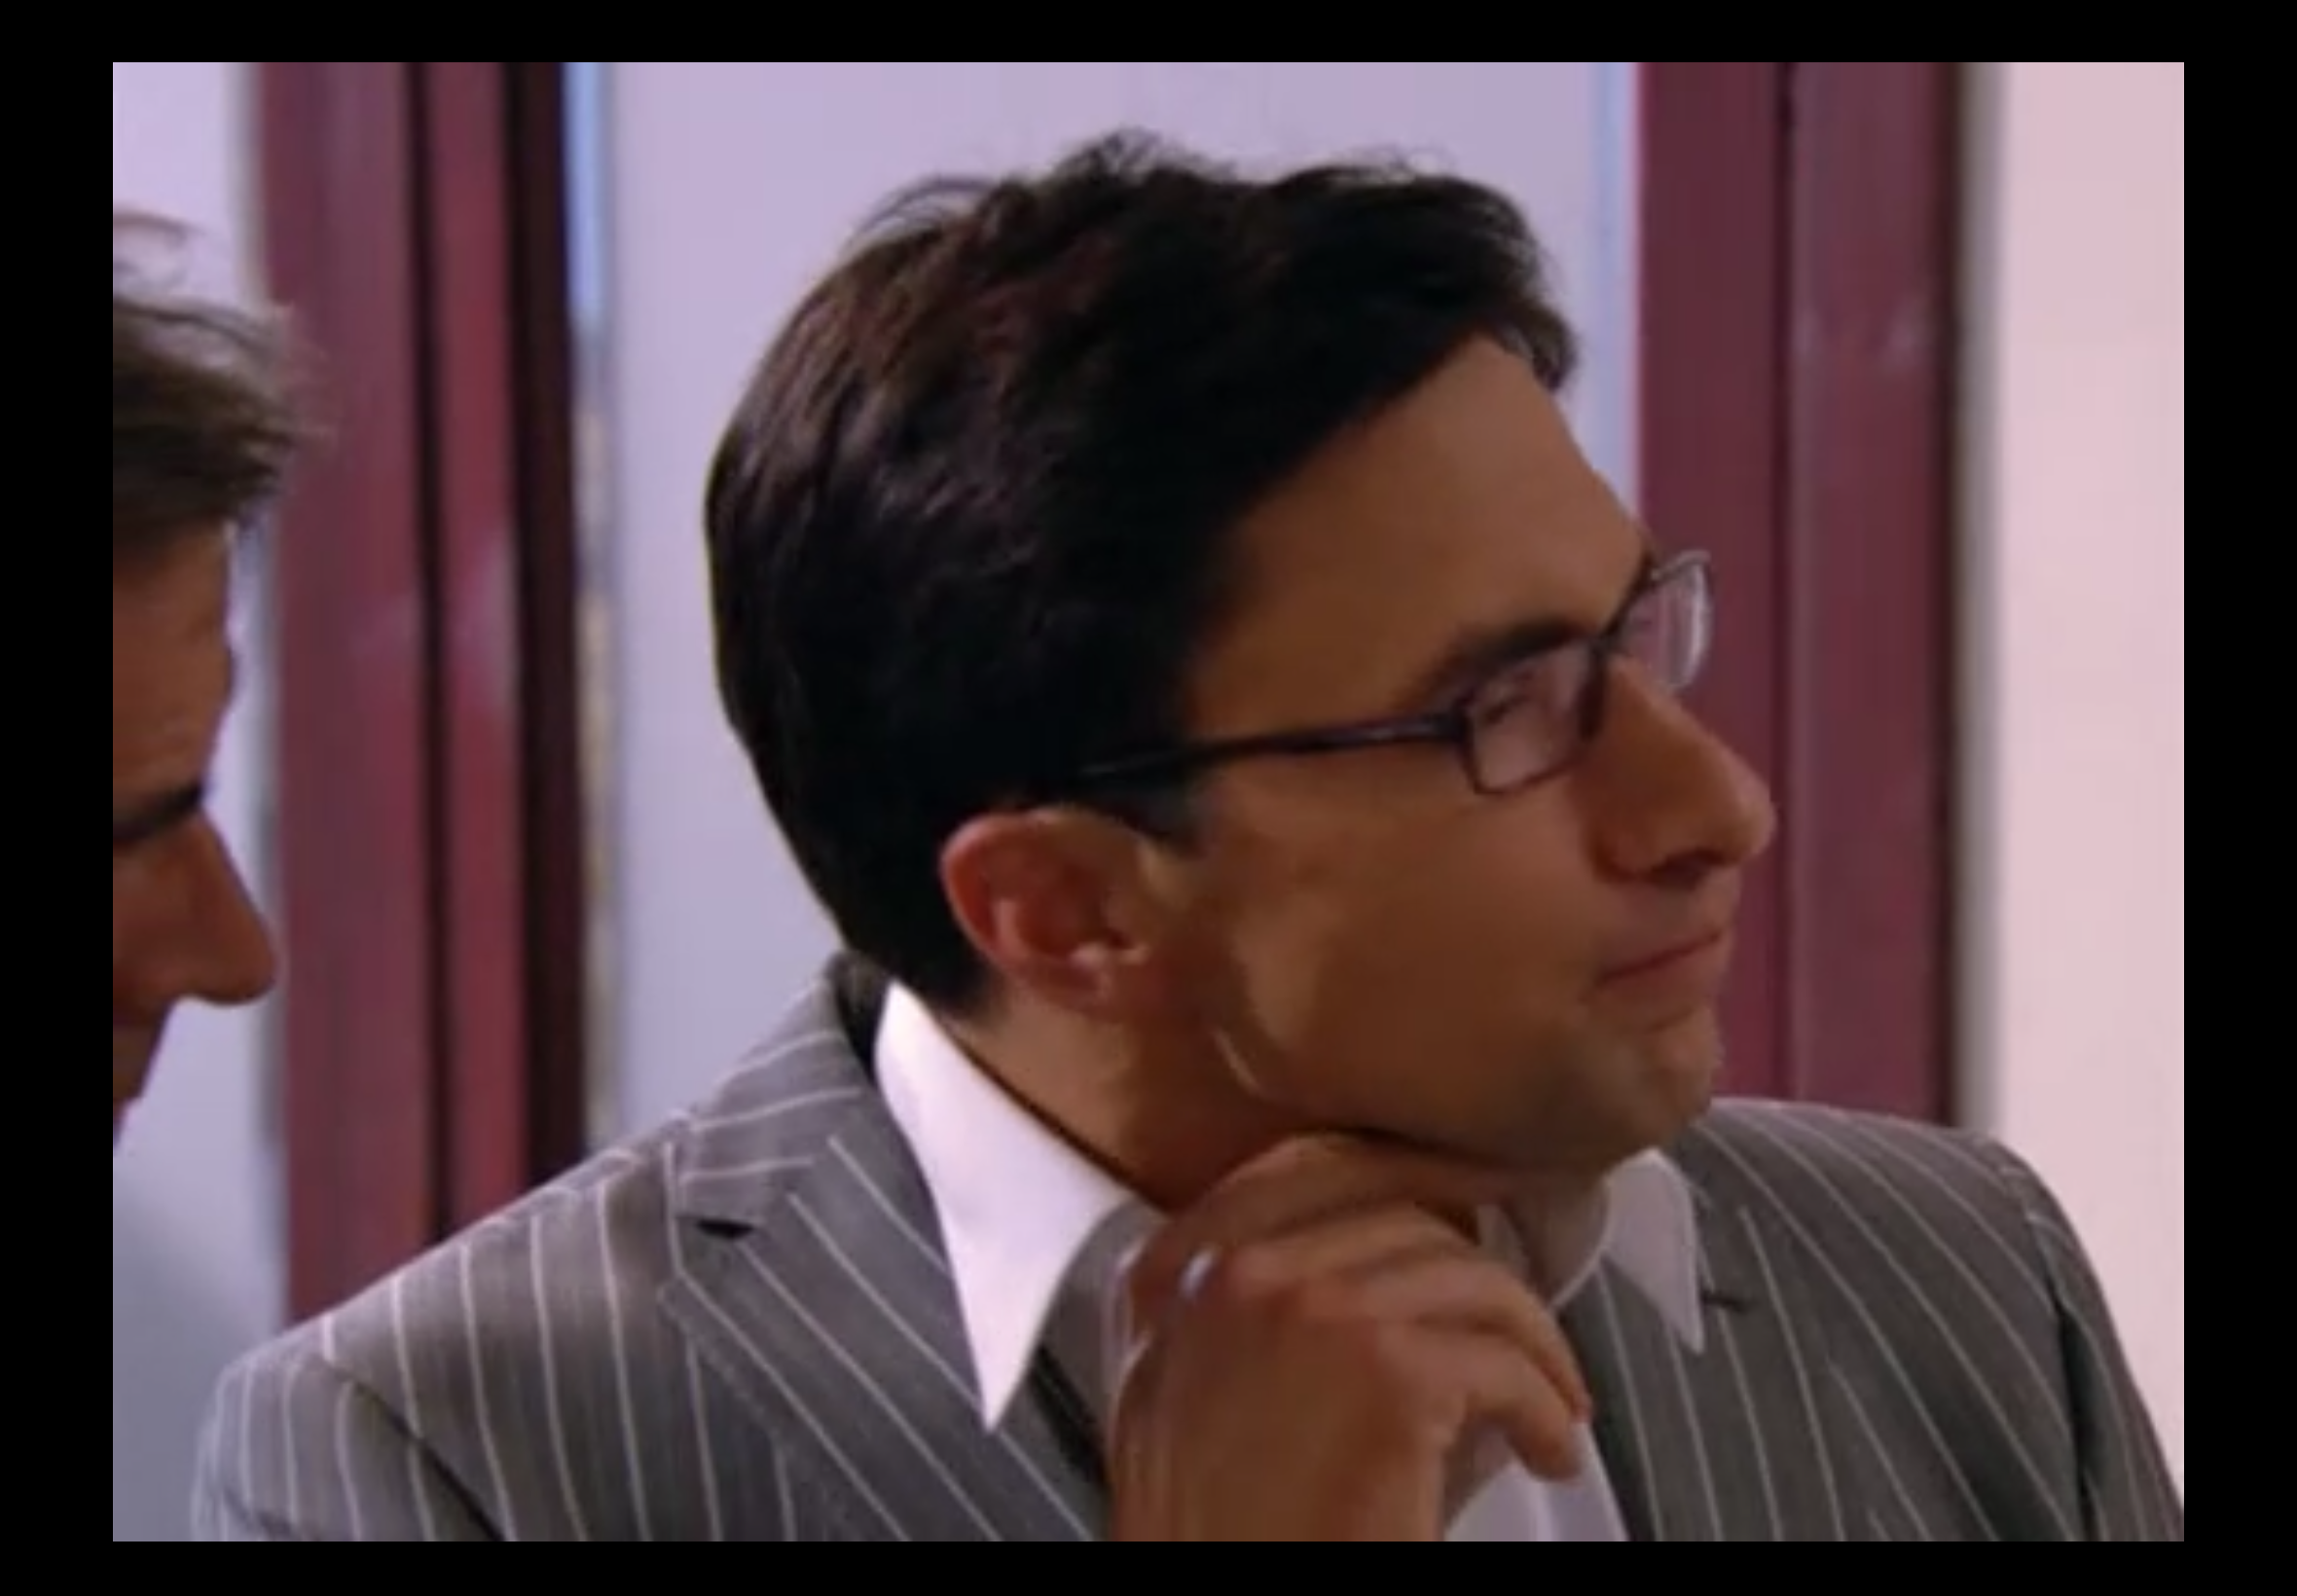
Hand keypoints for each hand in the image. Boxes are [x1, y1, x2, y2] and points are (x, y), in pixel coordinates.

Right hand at [1105, 1133, 1592, 1541]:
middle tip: (1521, 1331)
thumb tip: (1390, 1250)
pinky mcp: (1389, 1371)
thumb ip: (1245, 1302)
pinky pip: (1506, 1364)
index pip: (1312, 1164)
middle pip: (1403, 1215)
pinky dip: (1547, 1410)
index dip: (1411, 1172)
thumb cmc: (1214, 1530)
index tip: (1474, 1194)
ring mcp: (1312, 1307)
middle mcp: (1234, 1269)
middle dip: (1479, 1276)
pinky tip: (1550, 1448)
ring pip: (1471, 1280)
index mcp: (1173, 1268)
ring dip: (1531, 1344)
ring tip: (1552, 1400)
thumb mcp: (1179, 1388)